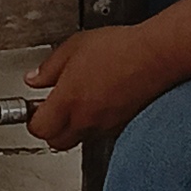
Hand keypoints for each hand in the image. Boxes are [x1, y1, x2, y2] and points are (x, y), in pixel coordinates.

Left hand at [21, 23, 165, 149]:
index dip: (33, 119)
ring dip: (73, 127)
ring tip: (79, 101)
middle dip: (51, 130)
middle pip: (56, 143)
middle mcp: (86, 120)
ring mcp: (106, 126)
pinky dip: (94, 124)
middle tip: (52, 109)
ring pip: (79, 139)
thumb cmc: (121, 49)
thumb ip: (49, 68)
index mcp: (68, 101)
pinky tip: (100, 102)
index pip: (39, 128)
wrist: (157, 56)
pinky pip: (100, 133)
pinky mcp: (122, 126)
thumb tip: (34, 79)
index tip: (34, 107)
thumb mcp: (74, 47)